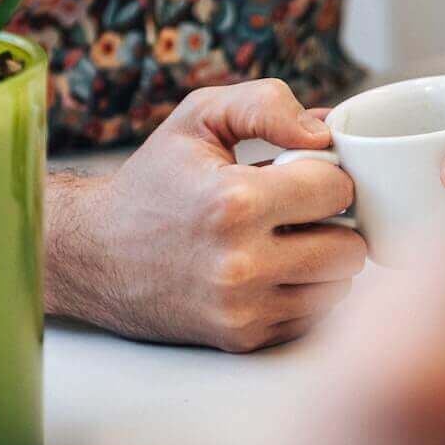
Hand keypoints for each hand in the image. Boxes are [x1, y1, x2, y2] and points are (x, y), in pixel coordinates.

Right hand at [47, 80, 367, 352]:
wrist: (94, 254)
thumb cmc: (152, 183)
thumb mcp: (198, 119)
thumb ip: (265, 104)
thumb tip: (325, 132)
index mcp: (233, 202)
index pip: (337, 190)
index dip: (328, 177)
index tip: (303, 175)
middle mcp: (240, 263)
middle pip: (350, 247)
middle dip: (334, 223)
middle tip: (300, 211)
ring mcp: (242, 309)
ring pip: (339, 288)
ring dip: (323, 262)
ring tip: (285, 240)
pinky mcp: (242, 339)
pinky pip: (312, 318)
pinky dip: (303, 293)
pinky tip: (271, 270)